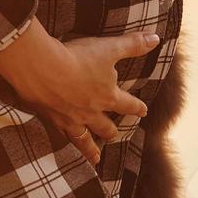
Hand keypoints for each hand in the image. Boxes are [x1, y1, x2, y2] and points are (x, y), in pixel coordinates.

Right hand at [0, 18, 155, 164]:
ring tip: (95, 159)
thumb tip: (156, 38)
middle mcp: (91, 112)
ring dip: (91, 149)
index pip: (127, 104)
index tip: (144, 111)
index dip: (137, 107)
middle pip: (106, 127)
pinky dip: (66, 144)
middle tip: (114, 136)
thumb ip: (132, 45)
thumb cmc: (77, 57)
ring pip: (84, 139)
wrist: (42, 68)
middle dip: (112, 131)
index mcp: (107, 96)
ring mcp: (71, 119)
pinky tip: (64, 146)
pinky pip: (62, 136)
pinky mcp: (51, 119)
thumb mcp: (108, 48)